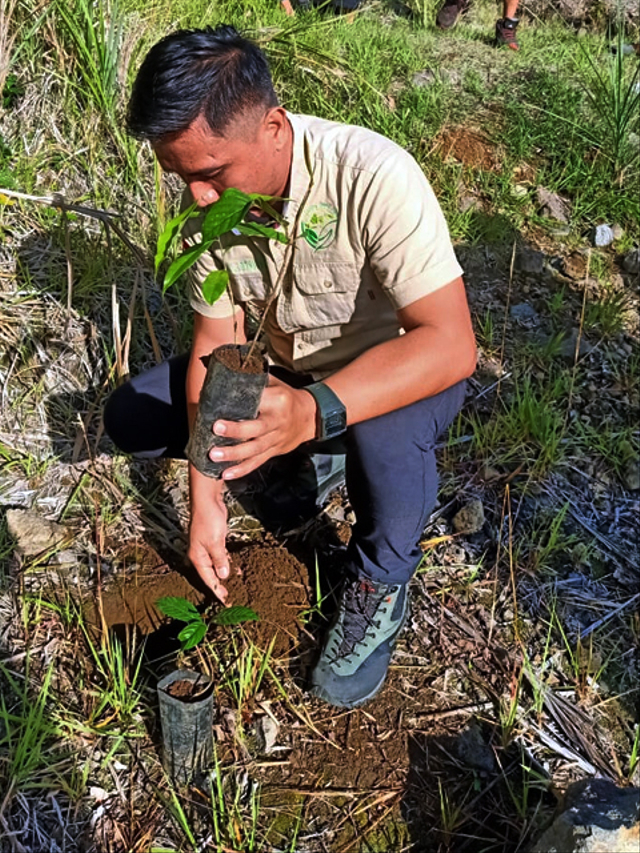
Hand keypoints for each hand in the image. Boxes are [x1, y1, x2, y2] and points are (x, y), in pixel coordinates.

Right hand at [188, 466, 231, 603]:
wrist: (207, 501)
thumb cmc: (208, 521)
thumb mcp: (215, 542)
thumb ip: (220, 560)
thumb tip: (223, 576)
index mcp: (197, 557)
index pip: (208, 579)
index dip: (216, 591)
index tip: (225, 601)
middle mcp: (200, 555)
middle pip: (211, 574)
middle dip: (220, 585)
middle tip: (231, 597)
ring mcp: (207, 547)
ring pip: (216, 565)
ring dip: (225, 574)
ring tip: (236, 585)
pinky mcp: (214, 540)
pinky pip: (221, 556)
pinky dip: (227, 562)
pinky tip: (235, 567)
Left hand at [208, 376, 316, 480]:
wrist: (310, 416)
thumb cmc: (286, 396)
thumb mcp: (274, 381)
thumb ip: (253, 377)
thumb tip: (228, 366)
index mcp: (277, 400)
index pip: (259, 401)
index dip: (241, 403)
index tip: (225, 403)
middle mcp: (278, 420)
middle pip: (256, 428)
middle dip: (236, 430)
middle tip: (216, 429)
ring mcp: (276, 439)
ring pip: (255, 449)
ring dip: (234, 454)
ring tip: (214, 456)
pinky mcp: (274, 452)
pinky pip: (257, 462)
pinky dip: (242, 469)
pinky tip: (226, 474)